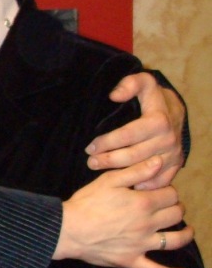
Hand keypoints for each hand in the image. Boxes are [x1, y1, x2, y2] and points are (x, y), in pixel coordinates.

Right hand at [55, 157, 192, 267]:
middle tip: (169, 206)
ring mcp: (141, 245)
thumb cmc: (86, 203)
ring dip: (185, 234)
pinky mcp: (131, 261)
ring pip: (174, 240)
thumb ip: (137, 170)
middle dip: (176, 207)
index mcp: (143, 203)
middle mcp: (147, 224)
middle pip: (175, 214)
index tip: (159, 190)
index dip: (167, 190)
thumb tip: (159, 161)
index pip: (170, 194)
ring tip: (187, 230)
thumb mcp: (109, 180)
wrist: (68, 230)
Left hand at [86, 72, 185, 188]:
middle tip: (90, 162)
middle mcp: (167, 139)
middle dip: (108, 160)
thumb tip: (114, 95)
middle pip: (132, 156)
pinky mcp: (175, 165)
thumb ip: (130, 84)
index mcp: (158, 120)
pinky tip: (125, 183)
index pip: (127, 135)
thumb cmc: (154, 99)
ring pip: (142, 171)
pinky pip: (158, 181)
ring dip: (119, 174)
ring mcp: (172, 154)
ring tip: (99, 170)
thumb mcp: (144, 83)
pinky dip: (141, 184)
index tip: (90, 147)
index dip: (106, 142)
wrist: (176, 113)